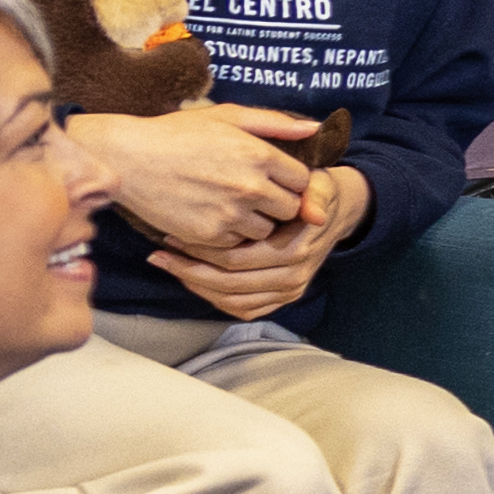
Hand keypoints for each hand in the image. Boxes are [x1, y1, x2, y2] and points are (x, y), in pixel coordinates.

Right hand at [74, 101, 321, 257]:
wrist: (129, 160)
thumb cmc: (178, 134)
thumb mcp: (227, 116)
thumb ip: (275, 123)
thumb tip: (315, 128)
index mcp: (260, 155)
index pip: (304, 180)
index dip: (291, 181)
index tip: (275, 178)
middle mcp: (251, 187)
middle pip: (290, 210)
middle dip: (278, 203)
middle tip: (255, 194)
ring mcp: (230, 214)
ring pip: (266, 230)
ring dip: (256, 222)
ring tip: (232, 205)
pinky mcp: (209, 235)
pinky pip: (237, 244)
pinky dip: (230, 235)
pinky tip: (213, 215)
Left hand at [156, 158, 369, 322]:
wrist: (334, 213)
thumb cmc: (315, 192)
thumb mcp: (320, 184)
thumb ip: (315, 194)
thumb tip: (313, 213)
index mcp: (297, 251)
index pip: (238, 260)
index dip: (202, 250)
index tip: (172, 233)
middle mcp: (293, 278)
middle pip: (229, 283)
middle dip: (189, 270)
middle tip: (159, 254)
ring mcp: (288, 292)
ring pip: (232, 300)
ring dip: (196, 286)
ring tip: (168, 265)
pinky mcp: (281, 299)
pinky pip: (242, 309)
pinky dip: (213, 298)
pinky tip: (191, 279)